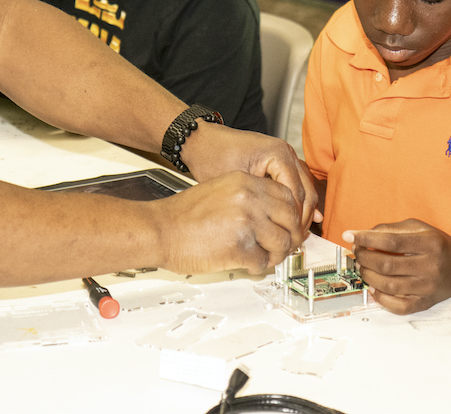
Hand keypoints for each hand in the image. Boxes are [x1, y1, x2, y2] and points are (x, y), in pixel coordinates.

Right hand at [155, 171, 300, 274]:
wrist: (159, 230)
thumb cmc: (183, 214)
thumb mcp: (220, 190)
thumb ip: (248, 198)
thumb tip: (272, 216)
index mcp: (245, 182)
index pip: (287, 196)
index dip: (291, 215)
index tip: (288, 226)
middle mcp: (249, 198)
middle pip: (290, 219)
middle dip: (290, 236)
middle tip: (284, 246)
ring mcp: (246, 222)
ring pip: (282, 243)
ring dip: (276, 255)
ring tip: (263, 257)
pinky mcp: (239, 247)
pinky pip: (263, 261)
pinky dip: (258, 267)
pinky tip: (247, 264)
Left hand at [184, 123, 319, 238]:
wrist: (202, 141)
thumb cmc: (212, 158)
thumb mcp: (235, 187)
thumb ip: (259, 205)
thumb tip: (276, 230)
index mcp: (278, 155)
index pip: (296, 195)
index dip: (294, 221)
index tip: (289, 240)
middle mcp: (286, 152)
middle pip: (307, 192)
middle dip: (302, 219)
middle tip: (294, 241)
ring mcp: (285, 155)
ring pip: (305, 189)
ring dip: (302, 211)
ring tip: (293, 234)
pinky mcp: (280, 161)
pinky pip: (296, 183)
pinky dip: (296, 201)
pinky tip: (293, 219)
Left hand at [344, 219, 450, 314]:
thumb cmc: (437, 245)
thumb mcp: (419, 228)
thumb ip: (392, 229)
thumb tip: (363, 235)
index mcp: (429, 243)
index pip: (391, 241)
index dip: (366, 238)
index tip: (349, 235)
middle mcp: (431, 266)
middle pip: (387, 264)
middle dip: (364, 257)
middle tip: (357, 253)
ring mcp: (428, 287)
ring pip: (388, 285)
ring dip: (368, 275)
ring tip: (362, 267)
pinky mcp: (425, 303)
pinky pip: (398, 306)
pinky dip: (380, 298)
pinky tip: (374, 286)